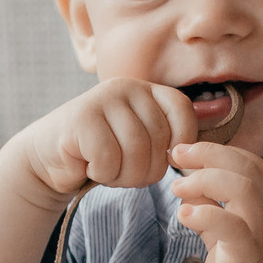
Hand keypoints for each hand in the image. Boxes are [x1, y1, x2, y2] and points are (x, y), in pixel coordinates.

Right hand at [10, 78, 208, 202]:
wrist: (48, 158)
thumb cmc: (101, 153)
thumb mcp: (140, 141)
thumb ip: (170, 137)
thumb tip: (214, 137)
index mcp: (147, 90)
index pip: (183, 111)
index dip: (179, 143)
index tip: (163, 160)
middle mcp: (127, 87)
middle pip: (160, 140)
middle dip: (146, 170)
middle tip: (124, 171)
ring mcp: (102, 99)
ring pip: (136, 152)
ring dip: (123, 175)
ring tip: (108, 169)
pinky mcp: (80, 118)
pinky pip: (109, 159)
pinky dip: (102, 173)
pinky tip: (89, 165)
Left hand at [169, 143, 262, 262]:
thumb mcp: (225, 242)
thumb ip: (212, 212)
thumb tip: (189, 186)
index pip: (251, 164)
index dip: (219, 150)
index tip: (184, 150)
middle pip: (248, 168)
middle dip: (209, 155)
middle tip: (176, 155)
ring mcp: (261, 239)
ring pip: (244, 190)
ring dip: (205, 180)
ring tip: (177, 188)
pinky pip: (234, 229)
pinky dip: (208, 215)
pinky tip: (184, 215)